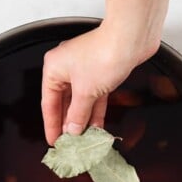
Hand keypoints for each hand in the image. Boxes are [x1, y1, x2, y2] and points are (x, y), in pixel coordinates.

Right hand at [41, 21, 158, 144]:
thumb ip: (77, 114)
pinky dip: (95, 111)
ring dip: (83, 120)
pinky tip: (96, 126)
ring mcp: (85, 70)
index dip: (51, 125)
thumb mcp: (86, 92)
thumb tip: (71, 129)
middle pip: (64, 103)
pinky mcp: (101, 72)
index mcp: (54, 68)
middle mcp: (67, 67)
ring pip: (81, 101)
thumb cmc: (105, 53)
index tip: (54, 140)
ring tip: (83, 139)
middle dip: (68, 124)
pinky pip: (95, 97)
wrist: (132, 37)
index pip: (48, 103)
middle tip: (68, 143)